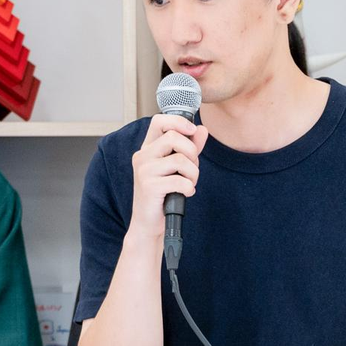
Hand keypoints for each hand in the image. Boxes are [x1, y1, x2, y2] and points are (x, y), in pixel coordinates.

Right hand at [129, 112, 208, 239]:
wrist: (149, 224)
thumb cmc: (164, 195)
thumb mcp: (177, 168)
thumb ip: (190, 148)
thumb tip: (202, 129)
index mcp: (148, 148)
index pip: (159, 121)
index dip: (178, 121)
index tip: (192, 130)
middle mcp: (142, 156)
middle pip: (173, 137)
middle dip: (192, 153)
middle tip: (192, 169)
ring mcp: (143, 171)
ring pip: (180, 159)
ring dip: (193, 174)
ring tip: (189, 184)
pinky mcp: (149, 187)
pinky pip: (180, 181)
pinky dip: (189, 188)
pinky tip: (185, 194)